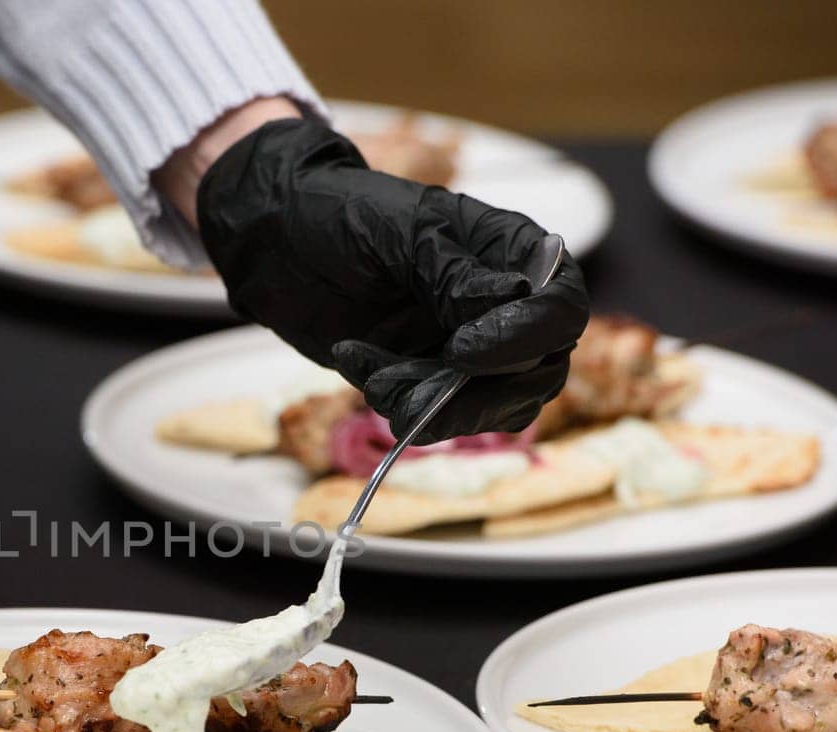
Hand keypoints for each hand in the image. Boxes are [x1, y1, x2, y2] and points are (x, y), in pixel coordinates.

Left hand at [195, 119, 588, 443]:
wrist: (275, 240)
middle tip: (412, 389)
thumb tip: (509, 301)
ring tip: (374, 374)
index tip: (462, 351)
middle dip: (476, 394)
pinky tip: (355, 361)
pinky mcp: (426, 375)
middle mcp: (502, 305)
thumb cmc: (341, 213)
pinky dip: (397, 402)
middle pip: (538, 374)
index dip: (524, 341)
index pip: (560, 309)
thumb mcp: (400, 230)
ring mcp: (466, 345)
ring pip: (490, 408)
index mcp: (512, 252)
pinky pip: (436, 413)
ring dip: (430, 405)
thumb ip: (454, 270)